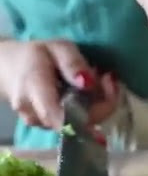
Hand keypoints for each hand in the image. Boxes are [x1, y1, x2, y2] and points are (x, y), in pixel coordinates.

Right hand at [0, 39, 117, 130]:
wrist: (10, 68)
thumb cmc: (37, 55)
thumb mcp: (57, 47)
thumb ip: (73, 63)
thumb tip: (89, 84)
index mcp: (35, 92)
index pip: (64, 118)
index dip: (94, 112)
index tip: (110, 87)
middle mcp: (36, 115)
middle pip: (79, 123)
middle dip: (101, 104)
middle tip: (107, 77)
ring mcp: (41, 125)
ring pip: (79, 125)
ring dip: (95, 106)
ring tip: (96, 80)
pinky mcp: (47, 128)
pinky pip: (74, 124)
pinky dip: (86, 110)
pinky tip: (86, 92)